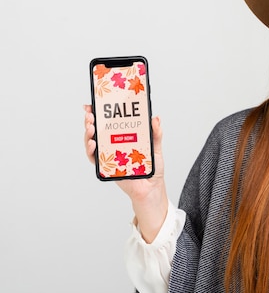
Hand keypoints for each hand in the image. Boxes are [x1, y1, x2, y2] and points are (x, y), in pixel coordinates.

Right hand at [83, 105, 168, 242]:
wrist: (151, 189)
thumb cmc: (152, 169)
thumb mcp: (156, 148)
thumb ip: (156, 134)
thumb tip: (155, 118)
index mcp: (123, 138)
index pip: (109, 123)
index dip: (100, 114)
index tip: (95, 104)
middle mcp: (113, 145)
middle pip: (98, 131)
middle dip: (91, 120)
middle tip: (90, 113)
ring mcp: (108, 156)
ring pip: (92, 142)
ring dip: (88, 134)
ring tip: (90, 126)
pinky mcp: (106, 168)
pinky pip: (94, 159)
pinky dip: (91, 151)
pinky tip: (93, 144)